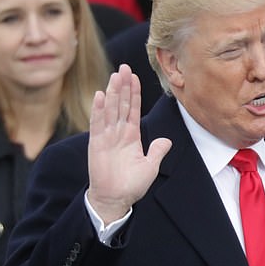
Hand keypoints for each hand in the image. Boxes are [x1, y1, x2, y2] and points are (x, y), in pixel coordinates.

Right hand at [87, 64, 171, 222]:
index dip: (134, 93)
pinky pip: (99, 123)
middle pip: (121, 104)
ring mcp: (107, 137)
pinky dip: (100, 110)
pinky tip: (101, 95)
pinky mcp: (97, 144)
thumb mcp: (151, 167)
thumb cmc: (131, 184)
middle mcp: (118, 133)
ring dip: (113, 92)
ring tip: (115, 75)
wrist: (116, 198)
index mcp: (131, 136)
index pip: (133, 109)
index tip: (134, 77)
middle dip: (123, 86)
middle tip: (124, 67)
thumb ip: (158, 151)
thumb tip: (167, 140)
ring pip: (111, 109)